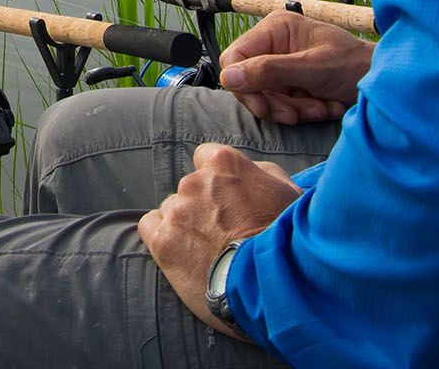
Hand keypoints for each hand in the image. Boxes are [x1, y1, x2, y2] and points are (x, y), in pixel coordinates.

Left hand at [138, 143, 304, 338]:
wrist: (273, 281)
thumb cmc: (287, 236)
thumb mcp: (288, 192)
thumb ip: (263, 173)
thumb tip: (252, 171)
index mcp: (223, 163)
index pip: (206, 157)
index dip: (217, 180)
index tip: (228, 198)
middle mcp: (195, 181)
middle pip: (190, 187)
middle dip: (203, 205)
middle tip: (224, 231)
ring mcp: (177, 211)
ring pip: (172, 209)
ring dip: (185, 224)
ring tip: (208, 249)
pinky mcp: (163, 242)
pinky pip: (150, 227)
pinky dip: (163, 236)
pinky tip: (182, 252)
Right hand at [219, 10, 373, 124]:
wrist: (383, 83)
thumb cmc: (355, 66)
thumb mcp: (313, 68)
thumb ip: (270, 71)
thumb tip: (228, 77)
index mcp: (275, 28)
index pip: (235, 58)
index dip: (244, 85)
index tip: (264, 107)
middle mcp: (274, 44)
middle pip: (248, 81)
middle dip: (275, 102)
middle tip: (299, 113)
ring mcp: (282, 64)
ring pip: (264, 97)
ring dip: (292, 109)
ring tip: (320, 108)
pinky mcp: (291, 83)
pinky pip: (280, 104)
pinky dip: (300, 111)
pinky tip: (323, 108)